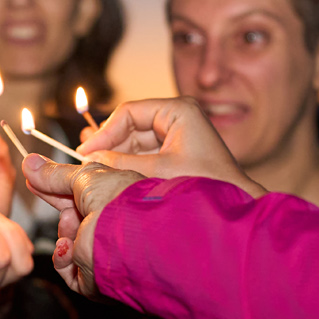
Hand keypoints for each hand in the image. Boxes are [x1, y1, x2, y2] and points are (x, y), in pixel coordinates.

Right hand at [23, 154, 147, 296]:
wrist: (130, 234)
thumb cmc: (121, 201)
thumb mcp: (85, 176)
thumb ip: (55, 174)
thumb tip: (29, 163)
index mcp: (119, 203)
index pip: (83, 196)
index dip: (59, 187)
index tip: (36, 178)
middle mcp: (114, 229)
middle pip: (74, 220)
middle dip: (60, 208)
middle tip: (38, 190)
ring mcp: (106, 254)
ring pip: (68, 244)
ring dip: (65, 232)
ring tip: (72, 223)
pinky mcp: (95, 278)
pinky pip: (68, 270)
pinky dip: (63, 257)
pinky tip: (69, 247)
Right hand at [77, 96, 264, 195]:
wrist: (234, 208)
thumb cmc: (205, 185)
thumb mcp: (156, 171)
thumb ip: (120, 162)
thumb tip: (89, 159)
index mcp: (178, 110)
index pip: (129, 112)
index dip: (103, 132)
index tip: (85, 152)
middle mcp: (177, 117)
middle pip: (129, 125)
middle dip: (107, 145)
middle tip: (84, 162)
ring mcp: (176, 134)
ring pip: (133, 141)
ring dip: (114, 156)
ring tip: (91, 170)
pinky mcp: (174, 151)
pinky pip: (142, 153)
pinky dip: (126, 164)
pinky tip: (109, 174)